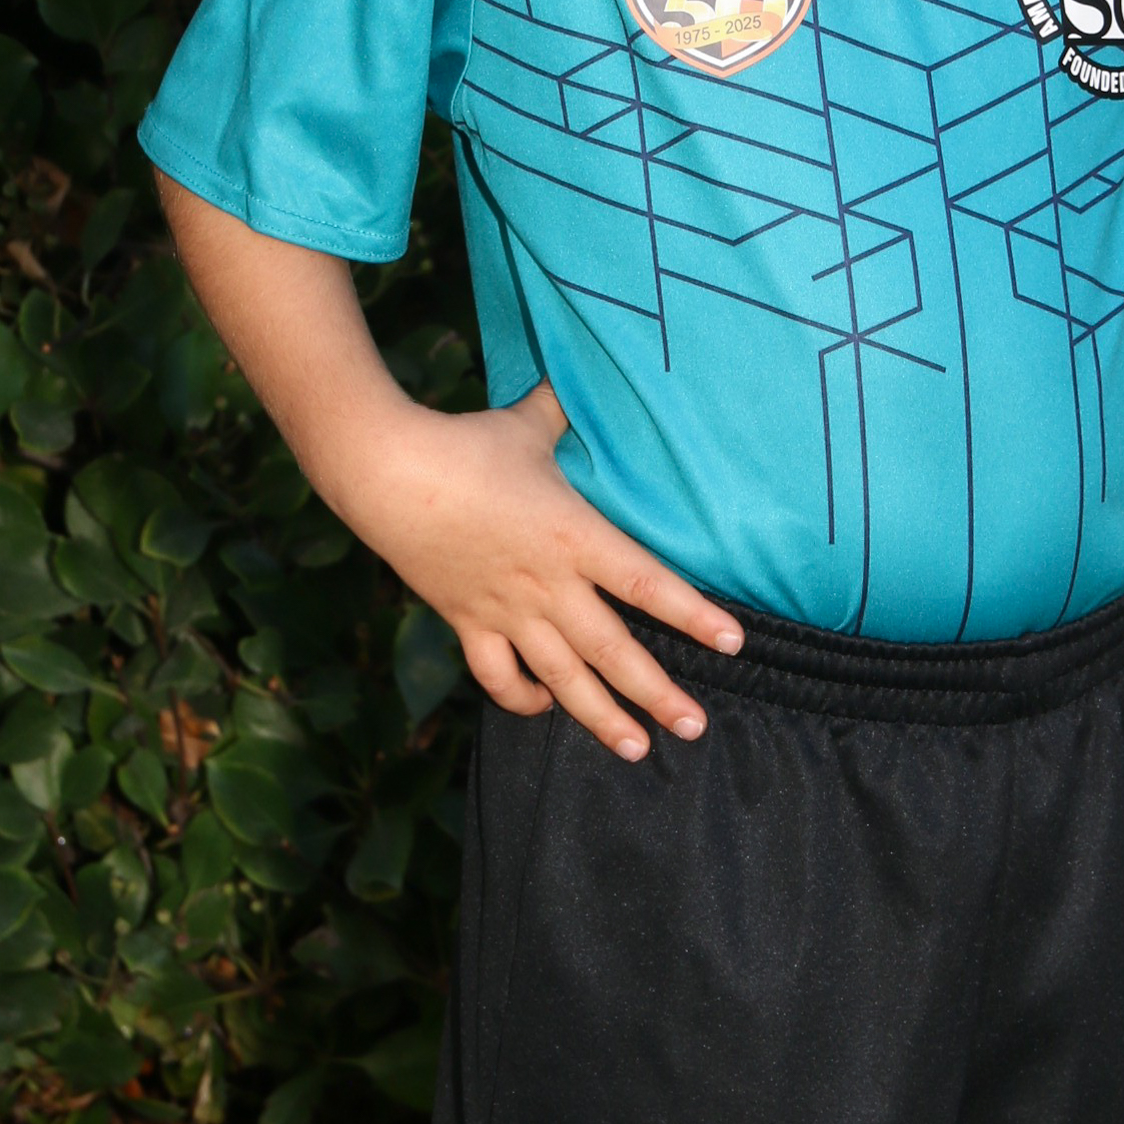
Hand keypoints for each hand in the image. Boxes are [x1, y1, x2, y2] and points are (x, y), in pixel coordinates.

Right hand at [344, 381, 744, 761]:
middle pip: (614, 650)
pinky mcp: (467, 621)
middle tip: (695, 727)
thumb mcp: (528, 423)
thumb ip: (565, 408)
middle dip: (658, 693)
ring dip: (601, 716)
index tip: (733, 643)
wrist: (389, 475)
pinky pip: (500, 675)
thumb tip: (586, 374)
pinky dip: (524, 698)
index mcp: (575, 536)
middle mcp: (548, 584)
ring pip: (563, 678)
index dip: (694, 615)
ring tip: (638, 749)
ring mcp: (506, 610)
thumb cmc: (465, 444)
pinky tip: (544, 707)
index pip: (648, 583)